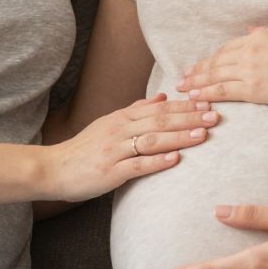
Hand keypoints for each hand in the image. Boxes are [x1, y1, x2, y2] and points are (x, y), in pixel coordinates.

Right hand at [43, 95, 217, 201]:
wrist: (53, 168)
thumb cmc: (84, 149)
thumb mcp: (108, 123)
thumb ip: (136, 110)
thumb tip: (163, 96)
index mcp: (121, 117)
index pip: (158, 108)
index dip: (184, 106)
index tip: (208, 103)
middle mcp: (118, 130)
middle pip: (159, 121)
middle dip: (189, 118)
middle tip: (214, 116)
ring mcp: (114, 151)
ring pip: (151, 140)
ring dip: (178, 137)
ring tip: (202, 135)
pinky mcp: (109, 172)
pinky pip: (136, 165)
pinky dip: (157, 162)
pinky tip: (175, 159)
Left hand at [176, 23, 267, 104]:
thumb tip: (254, 30)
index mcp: (260, 36)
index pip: (229, 47)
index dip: (214, 56)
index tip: (203, 62)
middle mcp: (250, 50)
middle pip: (217, 61)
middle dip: (198, 70)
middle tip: (184, 76)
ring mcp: (250, 70)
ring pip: (215, 75)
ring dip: (196, 82)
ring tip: (183, 88)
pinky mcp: (254, 89)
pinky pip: (223, 90)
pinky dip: (206, 93)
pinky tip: (195, 97)